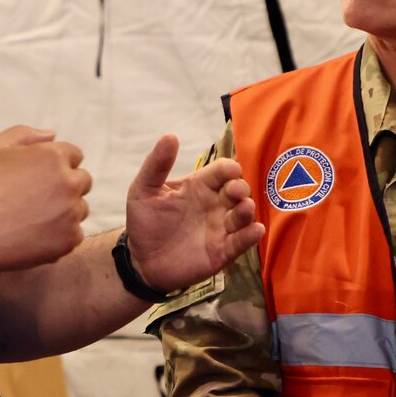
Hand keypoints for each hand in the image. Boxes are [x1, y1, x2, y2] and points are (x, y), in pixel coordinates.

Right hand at [0, 125, 90, 273]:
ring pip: (79, 209)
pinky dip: (60, 236)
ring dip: (64, 211)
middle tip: (35, 198)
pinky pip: (74, 235)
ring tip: (32, 219)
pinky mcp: (68, 241)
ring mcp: (71, 214)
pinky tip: (35, 236)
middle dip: (64, 186)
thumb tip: (52, 135)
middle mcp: (69, 183)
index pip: (73, 155)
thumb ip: (25, 134)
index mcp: (54, 156)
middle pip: (82, 181)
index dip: (55, 165)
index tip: (37, 177)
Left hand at [122, 135, 263, 290]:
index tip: (230, 171)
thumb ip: (156, 165)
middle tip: (235, 192)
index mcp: (199, 186)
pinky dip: (251, 236)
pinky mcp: (222, 251)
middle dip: (240, 188)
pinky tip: (255, 230)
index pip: (221, 171)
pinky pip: (241, 242)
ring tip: (245, 208)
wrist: (141, 260)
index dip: (229, 169)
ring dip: (248, 210)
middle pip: (238, 190)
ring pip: (243, 215)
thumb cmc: (145, 222)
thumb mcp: (143, 190)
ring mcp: (220, 228)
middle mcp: (215, 204)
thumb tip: (170, 136)